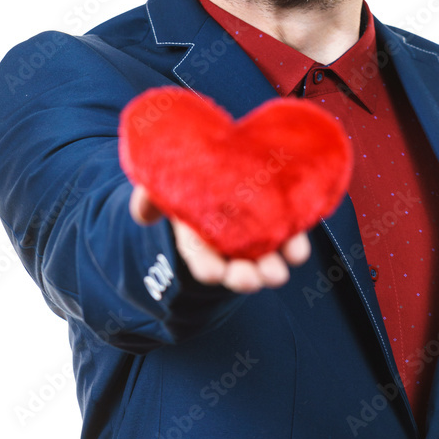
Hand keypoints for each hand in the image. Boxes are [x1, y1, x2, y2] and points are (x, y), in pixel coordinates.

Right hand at [129, 185, 310, 292]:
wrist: (225, 160)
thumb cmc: (191, 176)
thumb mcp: (166, 180)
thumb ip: (151, 193)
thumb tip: (141, 212)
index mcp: (201, 237)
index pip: (202, 260)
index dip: (208, 268)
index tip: (214, 273)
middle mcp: (231, 244)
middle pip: (236, 269)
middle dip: (243, 277)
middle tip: (250, 279)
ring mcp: (258, 236)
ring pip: (267, 261)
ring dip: (272, 270)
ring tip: (278, 273)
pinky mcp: (282, 222)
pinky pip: (291, 238)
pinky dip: (295, 245)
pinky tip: (298, 246)